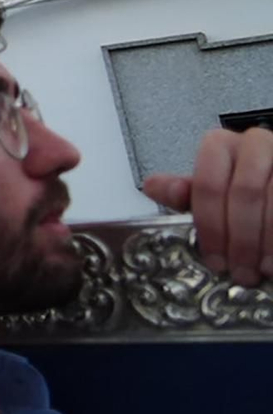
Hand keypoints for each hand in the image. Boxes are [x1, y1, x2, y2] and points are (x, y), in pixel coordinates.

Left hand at [143, 126, 272, 286]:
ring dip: (263, 243)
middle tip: (238, 270)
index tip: (213, 258)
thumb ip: (187, 193)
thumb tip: (152, 186)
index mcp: (221, 145)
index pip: (208, 184)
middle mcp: (255, 143)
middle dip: (240, 239)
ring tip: (257, 270)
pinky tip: (272, 261)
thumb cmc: (244, 194)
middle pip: (244, 193)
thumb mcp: (212, 193)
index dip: (210, 227)